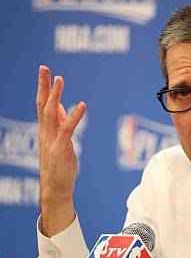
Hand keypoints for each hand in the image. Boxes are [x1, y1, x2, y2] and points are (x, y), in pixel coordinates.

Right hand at [36, 65, 85, 236]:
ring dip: (55, 96)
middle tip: (44, 68)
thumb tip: (61, 108)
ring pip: (51, 114)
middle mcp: (45, 134)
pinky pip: (67, 130)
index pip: (42, 105)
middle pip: (42, 105)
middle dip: (44, 86)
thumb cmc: (59, 168)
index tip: (45, 71)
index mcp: (45, 131)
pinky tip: (81, 105)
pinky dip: (74, 117)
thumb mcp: (60, 142)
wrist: (56, 190)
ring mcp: (52, 141)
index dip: (43, 87)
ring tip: (60, 79)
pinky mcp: (60, 150)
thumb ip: (60, 125)